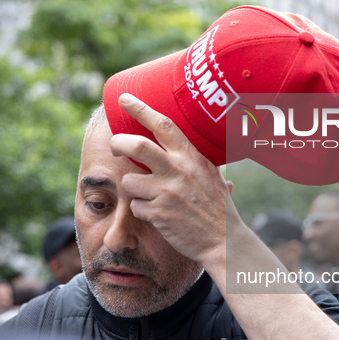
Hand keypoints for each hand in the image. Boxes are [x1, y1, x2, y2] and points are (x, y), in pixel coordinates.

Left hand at [109, 93, 235, 264]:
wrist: (224, 241)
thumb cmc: (218, 207)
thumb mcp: (212, 175)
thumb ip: (192, 159)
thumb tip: (176, 143)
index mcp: (192, 157)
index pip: (163, 125)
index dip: (140, 109)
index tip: (123, 98)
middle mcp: (178, 170)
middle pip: (136, 145)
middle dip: (118, 143)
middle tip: (114, 146)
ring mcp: (167, 192)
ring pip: (129, 180)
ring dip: (133, 188)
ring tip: (149, 196)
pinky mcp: (159, 214)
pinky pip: (135, 206)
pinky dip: (141, 210)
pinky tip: (159, 215)